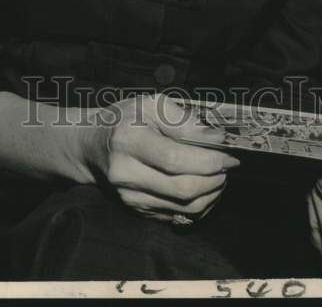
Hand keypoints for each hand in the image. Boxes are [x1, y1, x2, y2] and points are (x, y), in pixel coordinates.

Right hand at [83, 93, 239, 222]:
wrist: (93, 146)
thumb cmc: (124, 120)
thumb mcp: (150, 105)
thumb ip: (183, 120)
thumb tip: (216, 138)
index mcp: (128, 140)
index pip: (174, 159)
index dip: (207, 160)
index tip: (229, 155)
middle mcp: (126, 173)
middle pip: (182, 189)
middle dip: (214, 180)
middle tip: (227, 167)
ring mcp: (130, 197)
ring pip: (184, 208)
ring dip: (211, 194)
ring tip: (218, 176)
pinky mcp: (137, 211)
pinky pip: (178, 216)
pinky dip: (199, 205)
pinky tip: (204, 188)